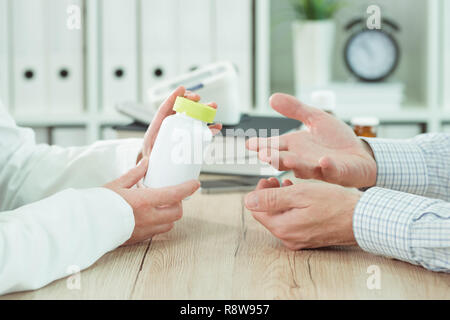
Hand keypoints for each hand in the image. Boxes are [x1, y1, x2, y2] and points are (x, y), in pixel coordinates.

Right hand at [104, 157, 199, 244]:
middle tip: (172, 196)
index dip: (188, 188)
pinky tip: (149, 216)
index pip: (174, 194)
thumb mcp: (118, 184)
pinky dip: (158, 224)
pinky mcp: (139, 238)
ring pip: (169, 224)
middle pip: (176, 213)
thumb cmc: (99, 203)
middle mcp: (148, 217)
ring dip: (169, 215)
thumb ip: (135, 174)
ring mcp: (144, 229)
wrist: (86, 225)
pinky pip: (156, 232)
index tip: (195, 184)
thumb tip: (147, 163)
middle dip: (178, 204)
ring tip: (160, 207)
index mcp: (144, 201)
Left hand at [137, 86, 221, 162]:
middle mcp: (170, 126)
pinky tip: (216, 127)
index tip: (181, 89)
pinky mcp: (189, 139)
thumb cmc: (150, 160)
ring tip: (213, 108)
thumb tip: (147, 161)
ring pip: (193, 117)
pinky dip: (209, 128)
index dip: (173, 97)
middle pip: (181, 108)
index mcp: (158, 128)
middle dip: (190, 101)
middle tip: (198, 98)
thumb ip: (146, 160)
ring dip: (203, 111)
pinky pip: (200, 131)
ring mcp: (181, 131)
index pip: (164, 109)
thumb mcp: (147, 158)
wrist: (154, 166)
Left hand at [244, 178, 361, 249]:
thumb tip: (248, 201)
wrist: (362, 220)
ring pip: (280, 218)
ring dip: (281, 201)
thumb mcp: (300, 194)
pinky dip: (292, 209)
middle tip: (278, 180)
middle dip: (269, 196)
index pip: (257, 210)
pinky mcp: (309, 239)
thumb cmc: (335, 204)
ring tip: (289, 185)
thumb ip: (272, 199)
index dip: (259, 192)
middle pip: (267, 215)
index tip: (268, 179)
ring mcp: (299, 240)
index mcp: (283, 227)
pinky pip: (293, 223)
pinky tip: (301, 198)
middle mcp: (288, 238)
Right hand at [246, 93, 376, 187]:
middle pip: (284, 159)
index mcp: (296, 146)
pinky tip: (323, 162)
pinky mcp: (337, 172)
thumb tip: (272, 97)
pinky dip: (327, 167)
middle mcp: (303, 159)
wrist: (361, 155)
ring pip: (303, 168)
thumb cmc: (336, 140)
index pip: (274, 145)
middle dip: (274, 158)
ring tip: (285, 159)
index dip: (261, 145)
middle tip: (263, 155)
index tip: (249, 144)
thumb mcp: (315, 118)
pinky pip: (331, 171)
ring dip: (294, 164)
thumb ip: (295, 109)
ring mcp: (318, 167)